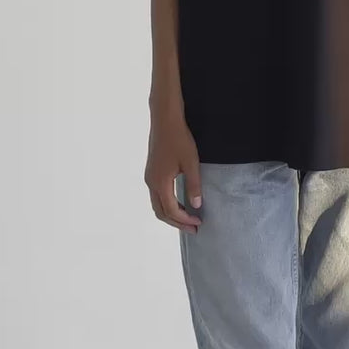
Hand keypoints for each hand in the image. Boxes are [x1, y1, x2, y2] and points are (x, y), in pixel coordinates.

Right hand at [145, 113, 202, 232]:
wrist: (164, 119)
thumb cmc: (179, 139)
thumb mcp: (191, 162)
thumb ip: (194, 185)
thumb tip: (196, 205)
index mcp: (160, 182)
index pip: (171, 210)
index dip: (185, 220)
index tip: (199, 223)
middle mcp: (151, 182)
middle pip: (161, 212)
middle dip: (177, 222)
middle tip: (194, 228)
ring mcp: (149, 177)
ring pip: (157, 204)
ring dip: (171, 214)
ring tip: (187, 218)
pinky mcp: (151, 171)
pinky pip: (157, 195)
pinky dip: (167, 204)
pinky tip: (179, 202)